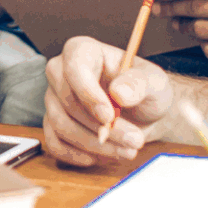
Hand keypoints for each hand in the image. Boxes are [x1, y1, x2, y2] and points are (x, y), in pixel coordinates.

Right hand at [42, 34, 175, 166]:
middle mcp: (62, 72)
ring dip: (95, 144)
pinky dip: (78, 155)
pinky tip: (102, 156)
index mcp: (83, 51)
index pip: (74, 67)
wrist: (144, 113)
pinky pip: (55, 143)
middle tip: (133, 140)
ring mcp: (54, 99)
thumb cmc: (146, 90)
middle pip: (66, 100)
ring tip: (127, 151)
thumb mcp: (154, 82)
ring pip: (61, 125)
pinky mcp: (54, 123)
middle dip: (99, 127)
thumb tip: (119, 93)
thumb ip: (139, 83)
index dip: (88, 93)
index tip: (109, 116)